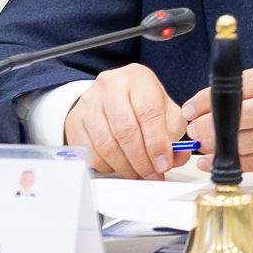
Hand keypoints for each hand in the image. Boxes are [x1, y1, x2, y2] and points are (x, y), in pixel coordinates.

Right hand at [63, 64, 184, 178]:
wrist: (109, 97)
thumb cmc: (141, 104)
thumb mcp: (164, 110)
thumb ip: (173, 134)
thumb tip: (177, 157)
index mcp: (137, 78)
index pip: (148, 113)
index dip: (157, 144)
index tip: (163, 164)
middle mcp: (110, 85)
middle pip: (125, 130)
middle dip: (141, 160)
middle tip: (152, 174)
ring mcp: (89, 102)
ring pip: (107, 144)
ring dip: (126, 166)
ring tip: (138, 173)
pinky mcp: (75, 120)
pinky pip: (91, 152)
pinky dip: (108, 165)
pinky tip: (119, 165)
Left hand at [200, 64, 252, 172]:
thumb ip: (247, 84)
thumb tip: (209, 98)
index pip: (233, 88)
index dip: (205, 100)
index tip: (191, 108)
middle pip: (236, 117)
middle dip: (206, 125)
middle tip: (194, 128)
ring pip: (241, 142)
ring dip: (215, 145)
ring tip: (204, 143)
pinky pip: (250, 162)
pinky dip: (228, 162)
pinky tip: (213, 160)